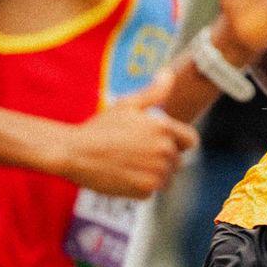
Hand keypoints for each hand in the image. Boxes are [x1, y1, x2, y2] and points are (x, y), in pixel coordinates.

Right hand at [57, 69, 197, 197]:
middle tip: (137, 153)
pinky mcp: (145, 191)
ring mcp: (156, 173)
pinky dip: (140, 186)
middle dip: (163, 158)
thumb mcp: (127, 105)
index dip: (179, 142)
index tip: (163, 143)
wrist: (75, 154)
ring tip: (130, 165)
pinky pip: (152, 190)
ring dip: (154, 174)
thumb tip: (168, 74)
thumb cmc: (100, 127)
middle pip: (178, 161)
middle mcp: (165, 151)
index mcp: (164, 129)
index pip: (191, 141)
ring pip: (166, 178)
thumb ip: (154, 92)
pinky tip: (123, 175)